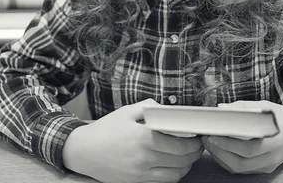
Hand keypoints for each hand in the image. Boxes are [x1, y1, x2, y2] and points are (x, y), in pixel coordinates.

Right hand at [62, 98, 203, 182]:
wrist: (83, 151)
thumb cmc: (106, 129)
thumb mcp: (127, 111)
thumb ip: (151, 108)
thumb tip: (170, 111)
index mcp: (144, 137)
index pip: (181, 144)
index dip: (195, 142)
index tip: (198, 136)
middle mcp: (144, 158)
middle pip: (182, 160)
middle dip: (194, 153)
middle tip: (197, 146)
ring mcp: (140, 173)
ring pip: (176, 174)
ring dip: (186, 166)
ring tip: (187, 156)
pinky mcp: (136, 182)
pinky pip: (163, 182)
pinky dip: (174, 175)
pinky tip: (174, 166)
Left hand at [202, 100, 282, 173]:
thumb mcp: (267, 107)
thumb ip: (244, 108)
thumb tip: (222, 108)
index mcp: (275, 142)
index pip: (249, 149)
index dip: (229, 144)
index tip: (214, 135)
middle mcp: (272, 158)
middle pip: (241, 163)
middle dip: (219, 151)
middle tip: (206, 138)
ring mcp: (267, 166)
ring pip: (239, 169)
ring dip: (221, 158)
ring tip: (209, 144)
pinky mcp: (263, 169)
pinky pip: (242, 170)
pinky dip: (227, 162)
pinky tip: (219, 151)